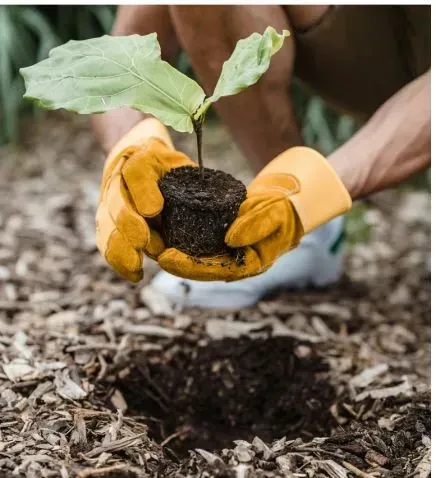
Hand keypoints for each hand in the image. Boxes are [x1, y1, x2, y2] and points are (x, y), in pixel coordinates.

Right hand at [96, 118, 194, 280]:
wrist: (140, 159)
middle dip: (127, 224)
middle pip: (116, 201)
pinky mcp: (107, 224)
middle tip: (142, 241)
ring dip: (120, 246)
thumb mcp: (179, 164)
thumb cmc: (165, 166)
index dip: (142, 191)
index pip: (137, 170)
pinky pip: (107, 244)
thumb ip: (185, 180)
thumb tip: (184, 212)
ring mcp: (108, 203)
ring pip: (107, 225)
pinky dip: (118, 260)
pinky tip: (134, 274)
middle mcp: (118, 180)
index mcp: (138, 159)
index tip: (154, 210)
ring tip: (136, 265)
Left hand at [159, 147, 351, 280]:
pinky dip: (179, 236)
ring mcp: (225, 251)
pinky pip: (196, 240)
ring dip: (172, 250)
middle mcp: (232, 261)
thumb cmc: (284, 211)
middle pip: (198, 267)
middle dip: (173, 261)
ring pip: (194, 255)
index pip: (213, 271)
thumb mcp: (275, 214)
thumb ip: (256, 225)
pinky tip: (162, 228)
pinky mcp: (218, 237)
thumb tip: (230, 239)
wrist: (286, 203)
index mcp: (247, 264)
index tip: (166, 258)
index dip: (188, 267)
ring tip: (149, 240)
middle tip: (149, 250)